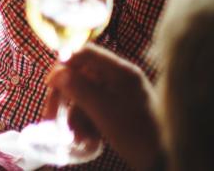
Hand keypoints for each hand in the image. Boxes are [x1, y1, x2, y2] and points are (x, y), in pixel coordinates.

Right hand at [43, 44, 162, 170]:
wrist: (163, 160)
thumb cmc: (137, 134)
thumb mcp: (104, 111)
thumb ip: (80, 89)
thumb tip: (57, 72)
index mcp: (121, 72)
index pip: (87, 54)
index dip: (64, 64)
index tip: (50, 83)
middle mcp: (119, 79)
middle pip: (80, 77)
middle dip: (64, 99)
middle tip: (50, 117)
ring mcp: (118, 95)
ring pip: (82, 97)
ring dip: (73, 117)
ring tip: (74, 137)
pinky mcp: (116, 111)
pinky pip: (91, 110)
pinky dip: (84, 124)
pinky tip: (86, 140)